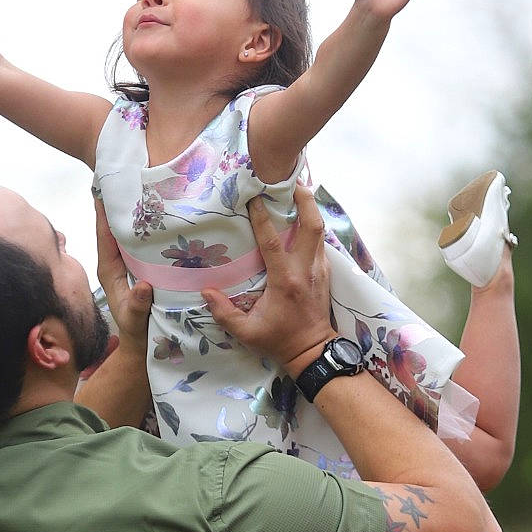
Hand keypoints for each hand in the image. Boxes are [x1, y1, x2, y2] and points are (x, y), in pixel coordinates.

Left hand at [94, 199, 152, 348]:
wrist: (145, 347)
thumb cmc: (137, 332)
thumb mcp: (136, 321)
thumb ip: (137, 306)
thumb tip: (143, 286)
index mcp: (109, 269)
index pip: (104, 234)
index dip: (104, 211)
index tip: (107, 185)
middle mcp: (118, 262)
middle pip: (117, 228)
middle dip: (122, 204)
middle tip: (132, 176)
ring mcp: (131, 264)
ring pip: (132, 233)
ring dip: (139, 214)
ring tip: (150, 188)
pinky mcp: (145, 267)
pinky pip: (146, 243)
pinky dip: (153, 228)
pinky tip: (166, 215)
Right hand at [202, 187, 335, 373]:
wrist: (313, 351)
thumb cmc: (278, 340)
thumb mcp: (246, 332)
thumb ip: (224, 313)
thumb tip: (206, 291)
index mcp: (286, 281)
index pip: (273, 243)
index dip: (263, 219)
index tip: (254, 198)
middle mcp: (307, 270)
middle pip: (312, 226)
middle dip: (304, 200)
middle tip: (292, 180)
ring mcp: (319, 269)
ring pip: (319, 231)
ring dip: (310, 209)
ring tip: (297, 189)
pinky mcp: (325, 272)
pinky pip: (320, 242)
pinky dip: (312, 225)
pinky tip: (303, 216)